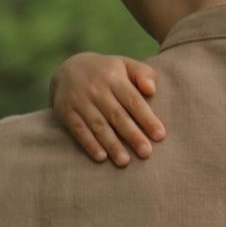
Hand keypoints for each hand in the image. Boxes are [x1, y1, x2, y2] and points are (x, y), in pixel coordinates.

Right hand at [50, 53, 164, 167]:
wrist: (68, 67)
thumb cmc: (107, 72)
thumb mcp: (125, 65)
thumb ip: (143, 74)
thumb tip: (152, 90)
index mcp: (114, 77)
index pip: (133, 100)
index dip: (147, 119)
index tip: (160, 136)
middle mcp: (96, 88)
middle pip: (117, 115)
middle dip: (132, 135)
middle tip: (146, 153)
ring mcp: (79, 100)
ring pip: (98, 125)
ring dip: (112, 144)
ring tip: (125, 161)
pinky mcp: (65, 111)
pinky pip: (78, 129)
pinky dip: (89, 144)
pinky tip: (101, 157)